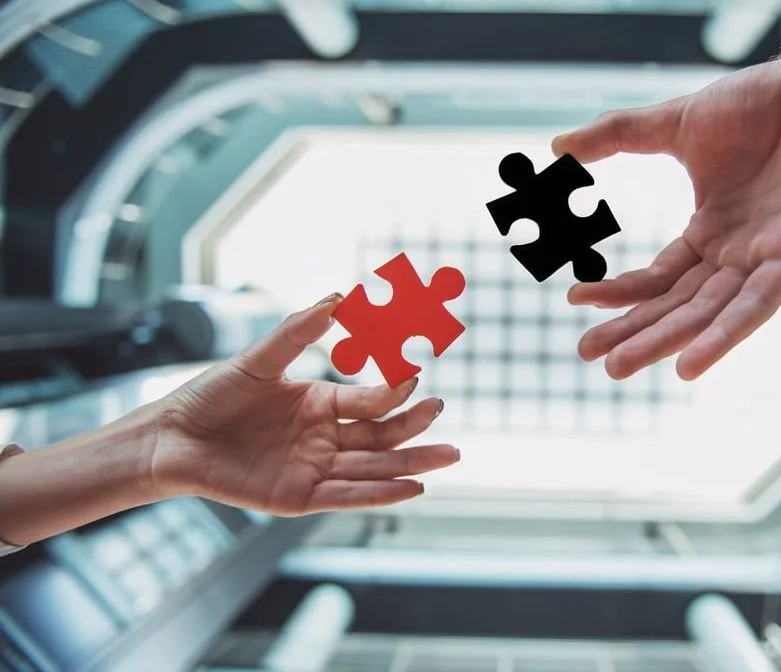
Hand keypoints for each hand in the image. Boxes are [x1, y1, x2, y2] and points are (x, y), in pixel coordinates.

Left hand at [151, 294, 457, 514]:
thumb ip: (298, 332)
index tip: (415, 378)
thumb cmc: (210, 396)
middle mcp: (324, 437)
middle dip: (415, 428)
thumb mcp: (258, 360)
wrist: (169, 439)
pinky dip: (380, 494)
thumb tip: (338, 296)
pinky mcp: (299, 497)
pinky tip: (412, 488)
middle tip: (442, 415)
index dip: (393, 392)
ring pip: (374, 467)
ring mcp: (314, 468)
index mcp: (320, 403)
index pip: (370, 401)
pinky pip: (347, 495)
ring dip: (411, 462)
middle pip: (382, 436)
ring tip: (450, 456)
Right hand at [552, 0, 780, 379]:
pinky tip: (689, 364)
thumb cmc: (762, 102)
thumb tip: (555, 148)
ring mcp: (770, 256)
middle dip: (635, 332)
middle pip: (679, 306)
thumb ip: (617, 137)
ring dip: (667, 342)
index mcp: (712, 232)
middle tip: (589, 356)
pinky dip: (726, 333)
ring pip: (712, 312)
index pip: (660, 278)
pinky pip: (761, 302)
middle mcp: (739, 254)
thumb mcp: (674, 124)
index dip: (620, 292)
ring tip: (620, 366)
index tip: (574, 299)